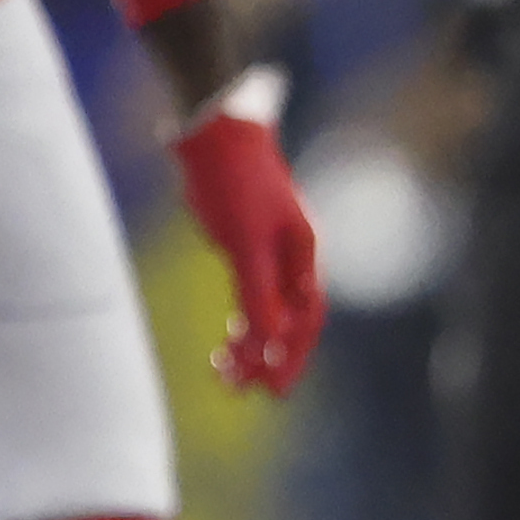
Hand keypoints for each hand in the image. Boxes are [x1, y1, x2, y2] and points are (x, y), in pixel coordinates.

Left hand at [171, 71, 323, 396]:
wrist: (214, 130)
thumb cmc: (234, 182)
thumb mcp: (245, 243)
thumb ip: (258, 294)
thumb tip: (269, 341)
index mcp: (303, 257)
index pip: (305, 321)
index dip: (291, 357)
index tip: (272, 390)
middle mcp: (293, 257)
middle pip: (290, 321)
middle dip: (270, 357)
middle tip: (245, 389)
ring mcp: (269, 248)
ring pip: (268, 308)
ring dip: (250, 342)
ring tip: (224, 367)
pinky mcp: (244, 239)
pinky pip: (251, 291)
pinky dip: (241, 317)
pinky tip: (227, 331)